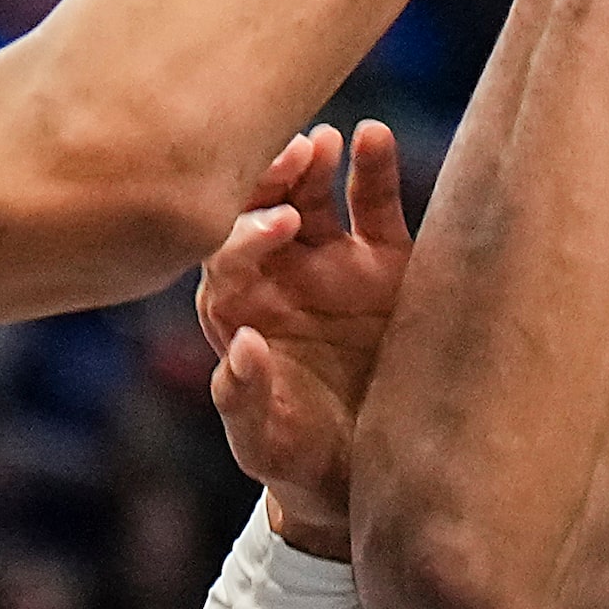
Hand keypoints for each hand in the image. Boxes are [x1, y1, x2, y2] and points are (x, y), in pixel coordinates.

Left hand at [196, 122, 412, 561]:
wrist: (364, 472)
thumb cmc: (298, 458)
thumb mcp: (265, 443)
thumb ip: (244, 399)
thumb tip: (243, 345)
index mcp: (237, 311)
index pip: (224, 256)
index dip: (246, 235)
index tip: (278, 226)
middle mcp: (278, 276)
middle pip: (259, 210)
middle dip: (269, 181)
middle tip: (295, 158)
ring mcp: (330, 262)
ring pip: (310, 197)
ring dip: (311, 166)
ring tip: (325, 143)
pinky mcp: (384, 261)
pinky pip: (374, 206)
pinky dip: (373, 170)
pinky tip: (373, 136)